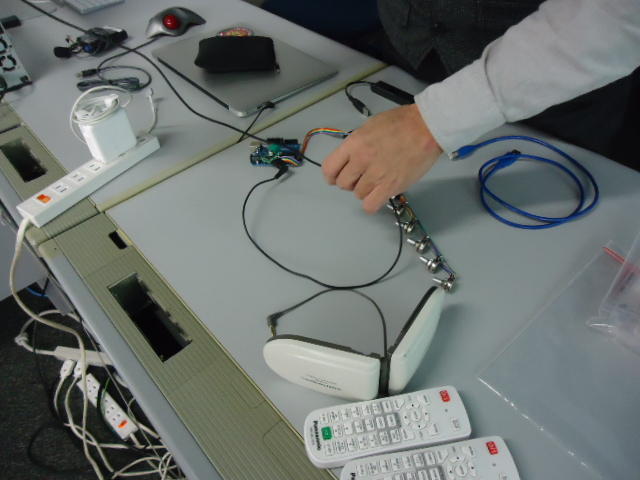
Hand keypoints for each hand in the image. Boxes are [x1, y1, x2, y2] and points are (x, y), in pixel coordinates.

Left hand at [322, 104, 442, 212]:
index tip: (336, 177)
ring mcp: (376, 175)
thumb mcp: (370, 126)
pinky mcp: (391, 187)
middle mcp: (361, 160)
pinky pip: (370, 205)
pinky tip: (379, 194)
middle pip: (343, 183)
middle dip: (350, 182)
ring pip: (357, 194)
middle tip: (361, 176)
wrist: (427, 128)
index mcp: (354, 143)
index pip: (329, 168)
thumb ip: (356, 144)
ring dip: (364, 190)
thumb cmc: (402, 123)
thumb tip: (349, 159)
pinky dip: (372, 202)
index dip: (331, 175)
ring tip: (376, 181)